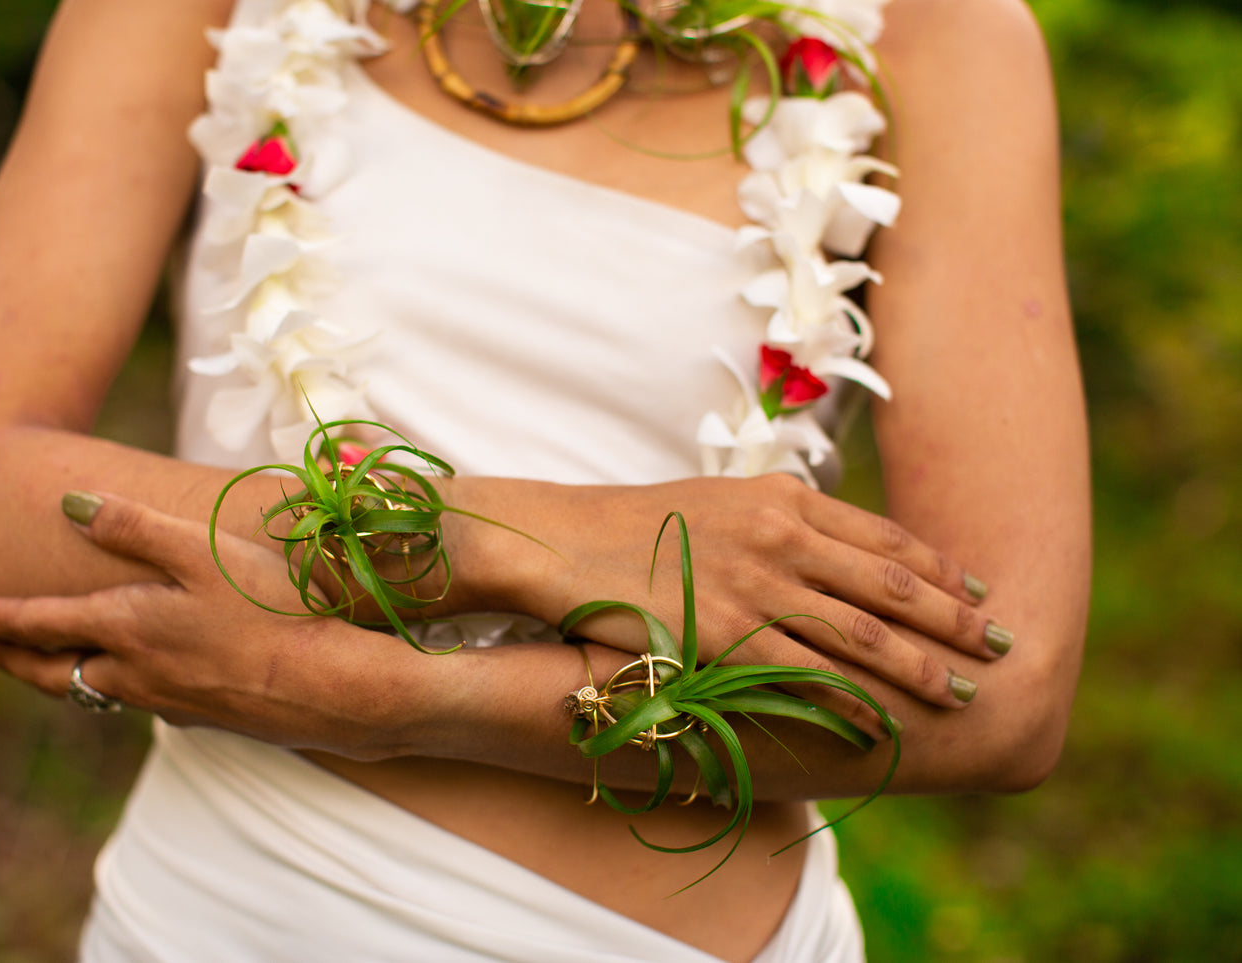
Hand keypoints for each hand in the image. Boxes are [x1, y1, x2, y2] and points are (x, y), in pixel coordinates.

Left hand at [0, 492, 415, 758]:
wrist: (329, 689)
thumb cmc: (269, 611)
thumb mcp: (202, 552)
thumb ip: (136, 528)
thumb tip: (71, 504)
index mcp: (126, 627)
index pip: (37, 622)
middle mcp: (135, 673)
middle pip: (53, 671)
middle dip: (13, 657)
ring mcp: (169, 702)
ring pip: (94, 692)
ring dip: (59, 676)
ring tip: (48, 662)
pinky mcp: (205, 717)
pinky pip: (142, 703)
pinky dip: (117, 689)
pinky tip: (139, 680)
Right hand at [463, 473, 1005, 710]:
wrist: (563, 542)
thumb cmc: (634, 525)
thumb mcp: (719, 503)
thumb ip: (779, 520)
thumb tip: (826, 543)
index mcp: (783, 500)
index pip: (883, 537)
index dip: (940, 568)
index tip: (978, 590)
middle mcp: (781, 537)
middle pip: (890, 584)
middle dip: (954, 619)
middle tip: (1000, 645)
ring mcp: (755, 586)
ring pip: (860, 633)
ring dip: (920, 666)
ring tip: (962, 691)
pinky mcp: (723, 635)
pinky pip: (805, 675)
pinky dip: (852, 701)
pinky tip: (884, 722)